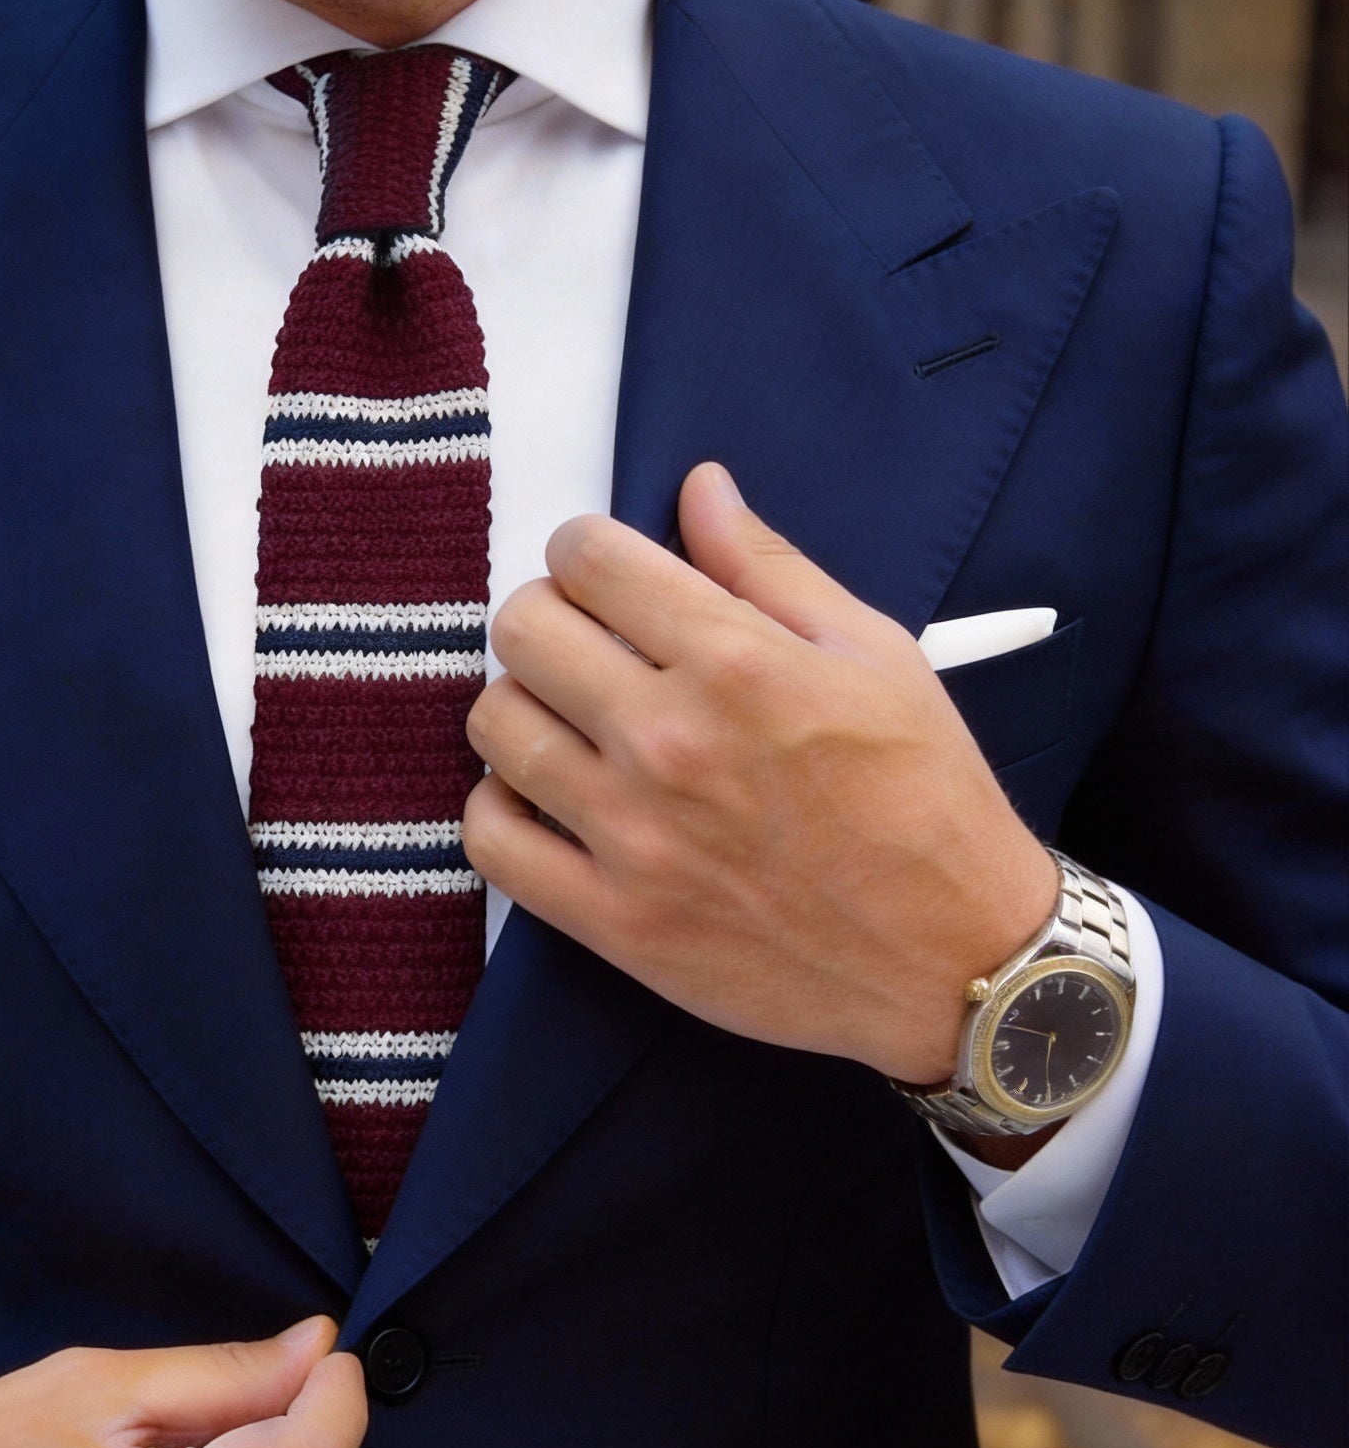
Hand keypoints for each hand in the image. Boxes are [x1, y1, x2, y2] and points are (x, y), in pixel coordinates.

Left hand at [462, 463, 1056, 1085]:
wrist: (955, 959)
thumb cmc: (927, 802)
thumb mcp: (875, 656)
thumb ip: (770, 568)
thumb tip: (698, 488)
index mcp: (735, 663)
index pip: (589, 559)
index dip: (584, 550)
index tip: (601, 572)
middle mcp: (669, 741)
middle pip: (523, 630)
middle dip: (547, 615)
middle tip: (584, 642)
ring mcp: (631, 835)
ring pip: (495, 726)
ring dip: (520, 705)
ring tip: (567, 720)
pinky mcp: (612, 919)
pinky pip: (491, 840)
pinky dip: (499, 808)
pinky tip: (544, 797)